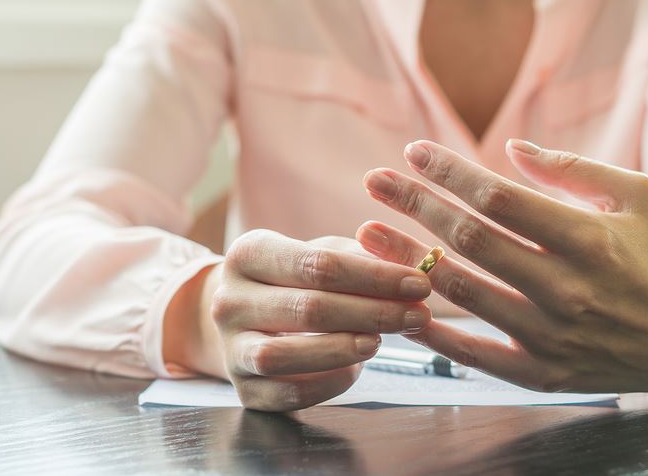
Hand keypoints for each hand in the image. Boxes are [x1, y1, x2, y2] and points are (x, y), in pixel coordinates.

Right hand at [204, 229, 432, 410]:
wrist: (242, 314)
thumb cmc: (293, 279)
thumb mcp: (319, 253)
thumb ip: (360, 258)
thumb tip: (408, 269)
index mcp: (247, 253)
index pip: (317, 265)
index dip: (374, 276)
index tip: (418, 284)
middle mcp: (228, 300)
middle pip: (307, 309)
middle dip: (372, 313)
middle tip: (418, 315)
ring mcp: (230, 347)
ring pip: (283, 356)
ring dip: (341, 349)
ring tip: (381, 341)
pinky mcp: (242, 389)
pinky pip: (286, 394)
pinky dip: (326, 383)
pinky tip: (355, 369)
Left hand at [357, 139, 647, 392]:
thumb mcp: (635, 195)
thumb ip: (571, 169)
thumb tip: (509, 150)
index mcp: (589, 238)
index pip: (500, 198)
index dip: (450, 172)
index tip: (413, 152)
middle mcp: (567, 289)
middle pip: (470, 240)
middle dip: (414, 205)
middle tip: (374, 181)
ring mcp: (552, 336)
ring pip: (462, 293)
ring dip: (407, 259)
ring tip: (366, 232)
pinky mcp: (544, 374)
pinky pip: (475, 355)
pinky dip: (433, 331)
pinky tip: (399, 304)